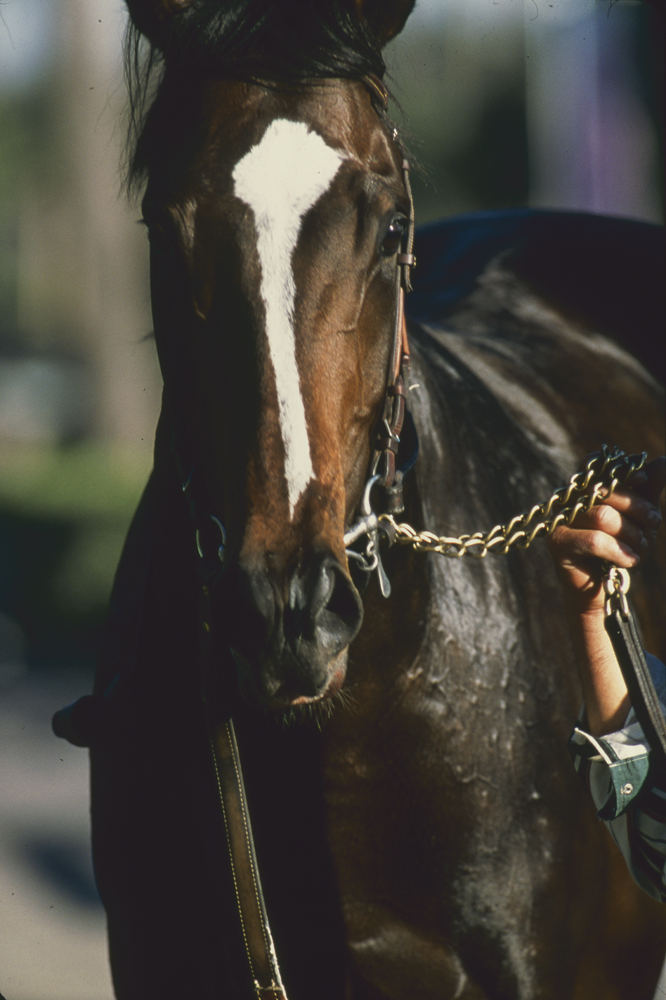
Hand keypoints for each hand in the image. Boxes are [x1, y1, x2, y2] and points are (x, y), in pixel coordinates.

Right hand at [548, 456, 664, 618]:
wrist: (605, 591)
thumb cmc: (621, 551)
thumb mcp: (640, 519)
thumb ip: (648, 491)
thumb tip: (663, 462)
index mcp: (585, 490)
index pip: (596, 465)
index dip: (620, 470)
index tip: (643, 480)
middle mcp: (569, 501)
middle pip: (606, 491)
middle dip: (639, 509)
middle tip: (654, 525)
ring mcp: (561, 521)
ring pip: (603, 516)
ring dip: (631, 534)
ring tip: (639, 549)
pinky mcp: (558, 543)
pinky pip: (595, 540)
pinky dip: (620, 551)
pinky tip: (630, 561)